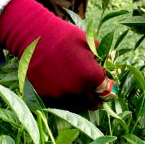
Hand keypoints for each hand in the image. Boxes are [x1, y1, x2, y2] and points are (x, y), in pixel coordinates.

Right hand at [0, 0, 114, 111]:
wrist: (34, 36)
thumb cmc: (64, 36)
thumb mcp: (89, 43)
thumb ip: (102, 58)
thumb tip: (110, 69)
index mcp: (91, 76)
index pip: (106, 93)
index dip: (105, 88)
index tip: (102, 86)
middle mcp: (77, 90)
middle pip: (92, 104)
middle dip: (93, 97)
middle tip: (91, 91)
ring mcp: (59, 96)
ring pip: (75, 106)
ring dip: (78, 100)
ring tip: (75, 88)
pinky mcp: (44, 98)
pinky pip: (58, 104)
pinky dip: (61, 99)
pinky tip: (60, 87)